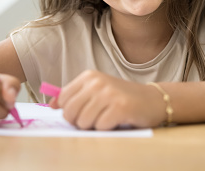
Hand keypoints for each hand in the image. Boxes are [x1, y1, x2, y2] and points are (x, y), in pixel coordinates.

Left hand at [49, 70, 166, 129]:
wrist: (152, 100)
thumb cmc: (121, 97)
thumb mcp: (96, 90)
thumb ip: (74, 96)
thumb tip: (51, 104)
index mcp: (89, 76)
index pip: (63, 99)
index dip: (70, 111)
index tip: (82, 111)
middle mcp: (97, 82)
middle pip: (70, 113)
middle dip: (80, 121)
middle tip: (96, 117)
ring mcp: (109, 94)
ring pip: (83, 122)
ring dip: (95, 125)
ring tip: (107, 117)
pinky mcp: (120, 108)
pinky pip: (100, 127)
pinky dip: (107, 128)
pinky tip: (117, 120)